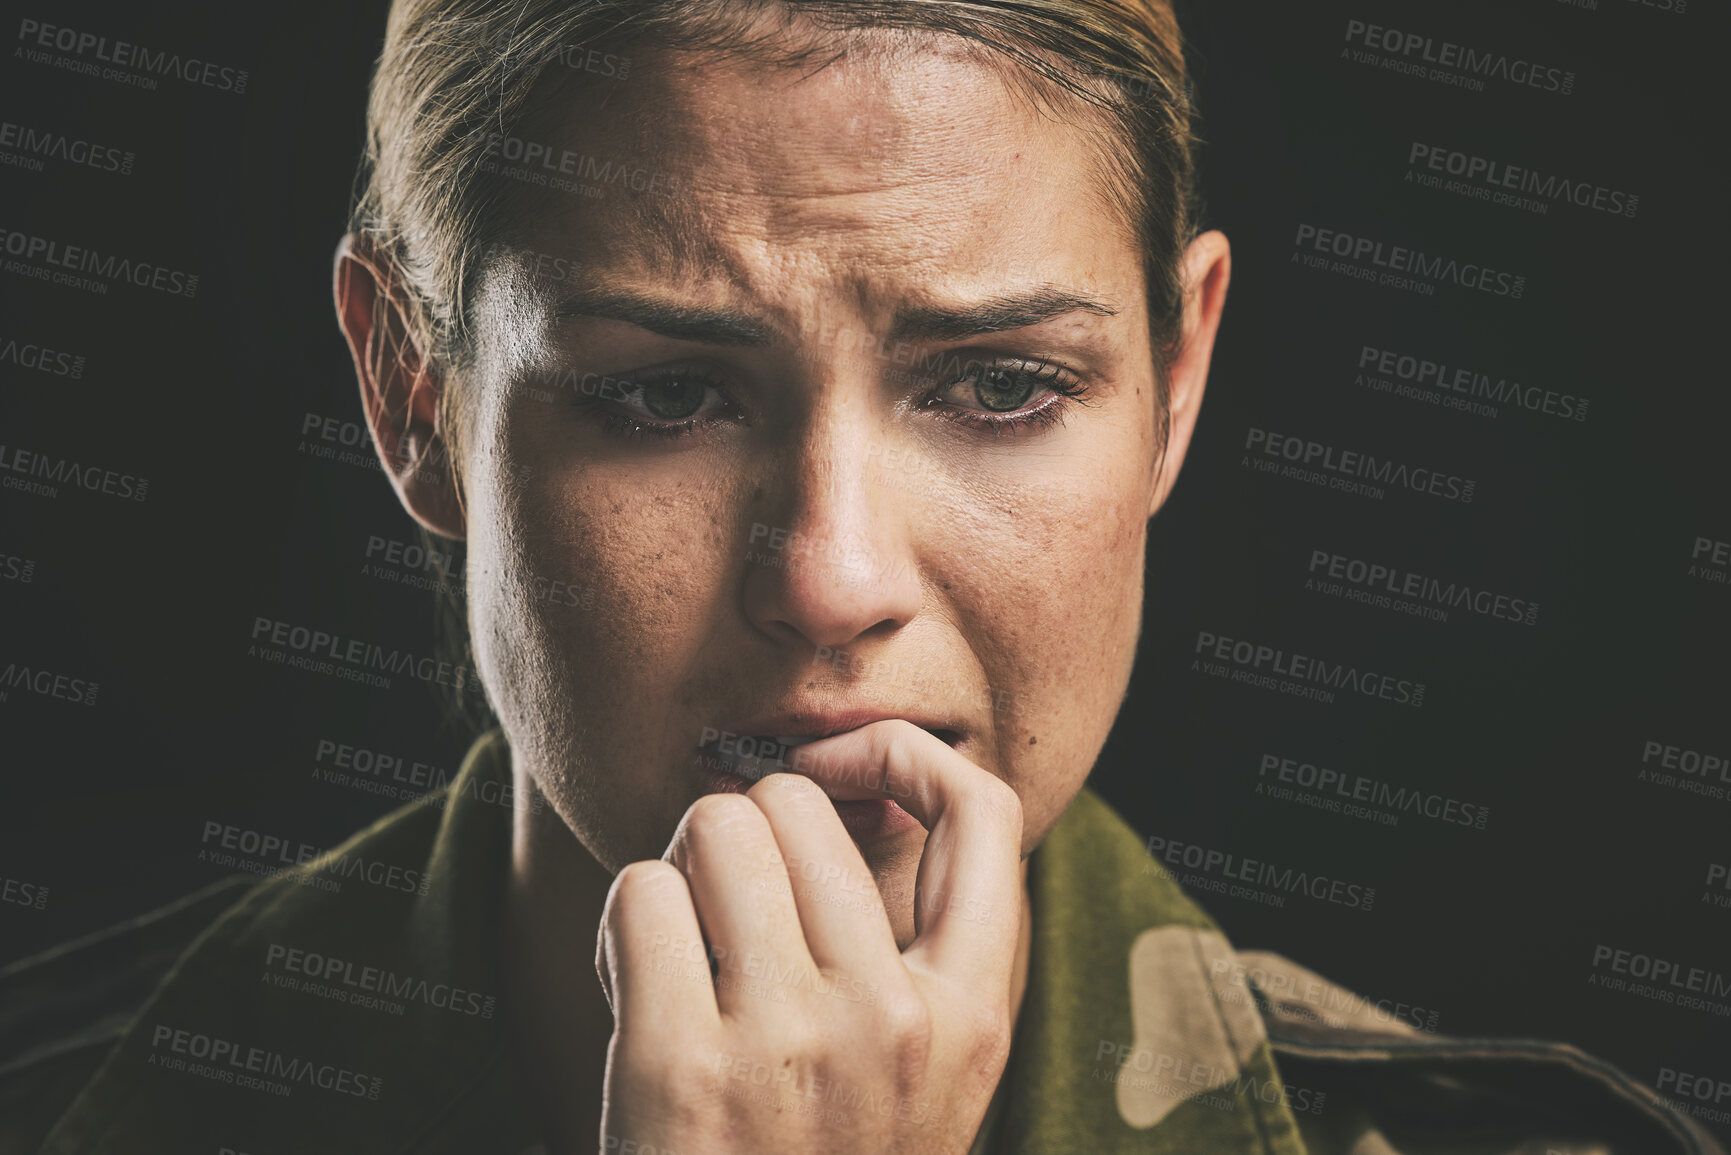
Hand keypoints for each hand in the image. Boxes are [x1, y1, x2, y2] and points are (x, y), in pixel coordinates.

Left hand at [594, 719, 1024, 1153]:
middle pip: (798, 803)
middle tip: (728, 906)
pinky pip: (641, 892)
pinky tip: (639, 992)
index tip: (839, 766)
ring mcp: (790, 1039)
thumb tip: (843, 781)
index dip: (904, 755)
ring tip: (686, 949)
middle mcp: (892, 1018)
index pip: (980, 814)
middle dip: (745, 830)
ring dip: (683, 869)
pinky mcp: (681, 1063)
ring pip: (716, 826)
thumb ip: (912, 950)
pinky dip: (627, 925)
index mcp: (970, 1018)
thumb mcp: (921, 1074)